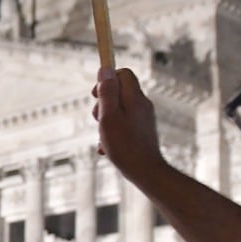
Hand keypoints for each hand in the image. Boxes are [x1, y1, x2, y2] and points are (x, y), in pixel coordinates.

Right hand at [93, 67, 166, 185]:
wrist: (145, 172)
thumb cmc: (124, 146)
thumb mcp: (109, 116)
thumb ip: (107, 92)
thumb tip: (105, 69)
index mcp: (134, 98)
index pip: (123, 73)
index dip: (107, 80)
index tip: (95, 95)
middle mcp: (142, 105)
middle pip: (119, 92)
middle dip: (103, 103)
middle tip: (97, 119)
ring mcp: (144, 118)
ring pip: (119, 110)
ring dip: (106, 121)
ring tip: (103, 137)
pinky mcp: (142, 131)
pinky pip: (124, 125)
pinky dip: (113, 133)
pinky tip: (108, 148)